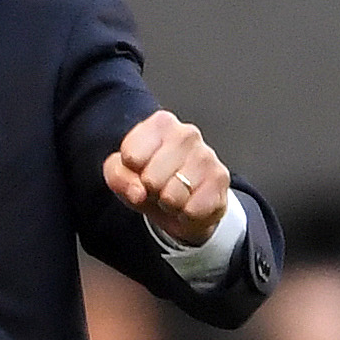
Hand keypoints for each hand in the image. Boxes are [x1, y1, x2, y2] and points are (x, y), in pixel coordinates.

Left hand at [103, 109, 229, 245]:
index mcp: (160, 124)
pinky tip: (189, 202)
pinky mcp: (221, 179)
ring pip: (172, 196)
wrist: (183, 202)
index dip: (130, 172)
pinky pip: (192, 210)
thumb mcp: (123, 174)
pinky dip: (186, 214)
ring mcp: (207, 155)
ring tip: (173, 194)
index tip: (139, 170)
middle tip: (158, 186)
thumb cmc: (151, 180)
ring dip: (168, 204)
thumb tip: (138, 191)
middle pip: (151, 178)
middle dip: (150, 190)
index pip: (131, 156)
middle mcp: (186, 133)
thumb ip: (118, 175)